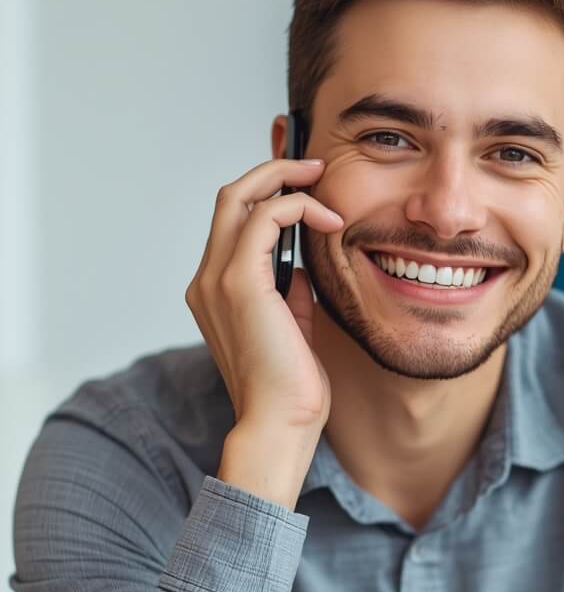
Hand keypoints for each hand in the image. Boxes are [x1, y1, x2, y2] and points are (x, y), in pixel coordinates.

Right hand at [185, 157, 342, 436]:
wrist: (279, 425)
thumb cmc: (290, 389)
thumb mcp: (293, 328)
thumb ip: (291, 293)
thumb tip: (303, 266)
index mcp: (215, 290)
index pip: (232, 220)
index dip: (265, 191)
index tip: (305, 184)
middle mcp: (207, 279)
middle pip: (229, 196)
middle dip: (272, 170)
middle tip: (314, 166)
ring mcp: (217, 280)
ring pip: (239, 196)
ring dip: (284, 179)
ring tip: (322, 181)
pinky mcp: (239, 284)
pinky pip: (264, 219)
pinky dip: (297, 207)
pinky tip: (328, 220)